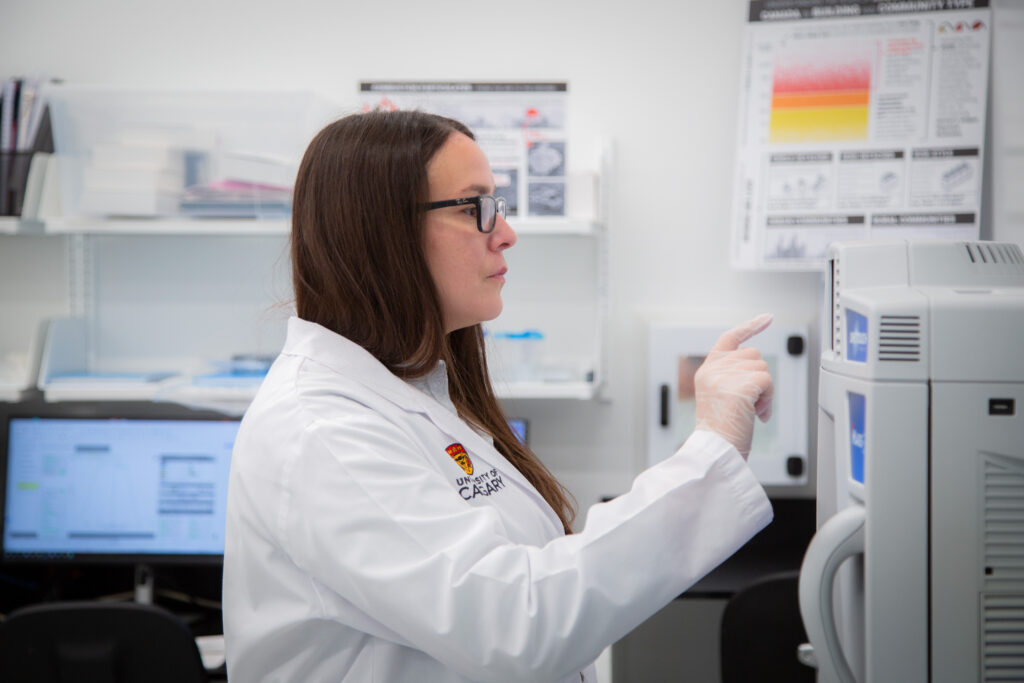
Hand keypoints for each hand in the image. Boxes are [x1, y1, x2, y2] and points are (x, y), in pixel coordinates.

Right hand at [694, 314, 774, 458]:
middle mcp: (714, 369)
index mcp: (707, 371)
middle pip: (753, 355)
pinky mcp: (740, 384)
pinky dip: (768, 398)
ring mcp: (725, 375)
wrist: (717, 450)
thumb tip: (759, 371)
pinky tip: (757, 413)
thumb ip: (734, 378)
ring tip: (751, 411)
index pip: (729, 338)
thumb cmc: (721, 432)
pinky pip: (767, 381)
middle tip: (752, 404)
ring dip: (764, 391)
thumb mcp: (722, 397)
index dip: (750, 327)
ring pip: (762, 368)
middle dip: (759, 378)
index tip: (766, 318)